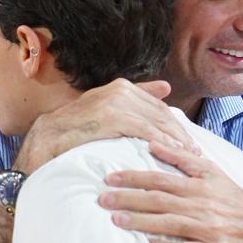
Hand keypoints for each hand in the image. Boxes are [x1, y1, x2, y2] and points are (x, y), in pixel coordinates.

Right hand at [15, 79, 196, 171]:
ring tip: (188, 156)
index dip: (175, 124)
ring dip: (175, 139)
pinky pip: (144, 130)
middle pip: (161, 113)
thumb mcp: (106, 110)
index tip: (189, 141)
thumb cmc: (76, 130)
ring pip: (156, 121)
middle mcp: (119, 90)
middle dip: (180, 133)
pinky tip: (171, 153)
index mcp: (121, 86)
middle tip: (196, 152)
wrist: (46, 140)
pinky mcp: (111, 117)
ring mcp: (115, 102)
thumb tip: (165, 87)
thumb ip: (135, 98)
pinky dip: (160, 142)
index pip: (158, 106)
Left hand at [99, 141, 242, 242]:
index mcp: (198, 185)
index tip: (110, 177)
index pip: (160, 179)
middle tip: (102, 198)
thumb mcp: (212, 172)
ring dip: (140, 222)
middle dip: (129, 198)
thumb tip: (154, 142)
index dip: (134, 177)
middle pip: (159, 200)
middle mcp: (201, 205)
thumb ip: (183, 159)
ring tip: (115, 220)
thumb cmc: (233, 200)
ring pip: (168, 224)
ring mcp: (207, 228)